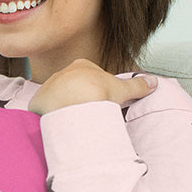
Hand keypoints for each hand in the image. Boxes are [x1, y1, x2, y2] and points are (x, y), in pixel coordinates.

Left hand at [29, 59, 157, 115]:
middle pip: (71, 88)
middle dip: (78, 99)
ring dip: (63, 109)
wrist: (72, 103)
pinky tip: (58, 125)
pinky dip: (50, 117)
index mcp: (81, 66)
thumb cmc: (97, 93)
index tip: (99, 102)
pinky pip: (44, 110)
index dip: (96, 91)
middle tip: (86, 113)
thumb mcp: (122, 89)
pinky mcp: (37, 102)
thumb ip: (138, 85)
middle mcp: (61, 73)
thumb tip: (154, 82)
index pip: (89, 78)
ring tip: (73, 121)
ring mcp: (47, 87)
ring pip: (57, 99)